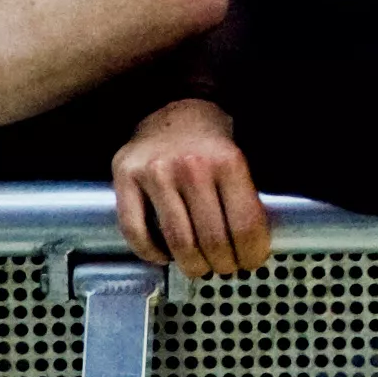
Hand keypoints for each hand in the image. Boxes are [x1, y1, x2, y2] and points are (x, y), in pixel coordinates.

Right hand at [111, 98, 273, 280]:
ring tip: (199, 268)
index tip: (251, 263)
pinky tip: (163, 256)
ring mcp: (155, 173)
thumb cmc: (210, 140)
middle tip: (225, 269)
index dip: (251, 253)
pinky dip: (150, 253)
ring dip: (191, 265)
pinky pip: (135, 230)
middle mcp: (191, 167)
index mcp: (228, 161)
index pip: (245, 223)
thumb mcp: (238, 158)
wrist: (174, 107)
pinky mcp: (125, 178)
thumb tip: (252, 245)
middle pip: (212, 238)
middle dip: (223, 264)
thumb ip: (244, 196)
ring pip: (176, 240)